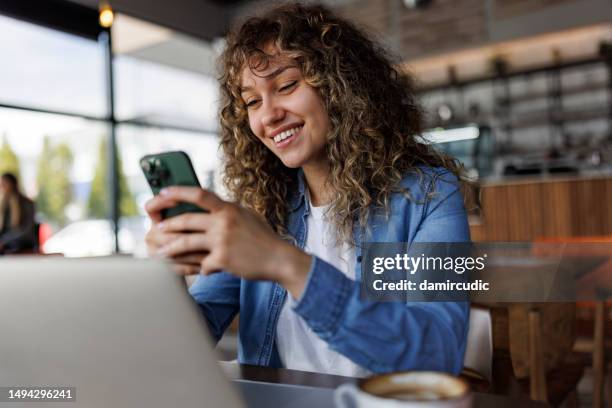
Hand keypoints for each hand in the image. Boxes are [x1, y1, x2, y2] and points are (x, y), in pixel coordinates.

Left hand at [148, 187, 311, 295]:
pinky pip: (202, 265)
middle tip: (156, 228)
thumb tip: (209, 206)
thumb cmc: (263, 238)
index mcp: (229, 209)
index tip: (162, 193)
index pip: (198, 194)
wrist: (280, 259)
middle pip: (186, 220)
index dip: (177, 192)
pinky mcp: (223, 259)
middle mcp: (224, 222)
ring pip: (186, 242)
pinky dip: (201, 269)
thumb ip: (227, 211)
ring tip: (159, 252)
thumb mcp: (247, 216)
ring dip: (169, 248)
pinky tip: (203, 271)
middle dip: (167, 224)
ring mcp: (222, 241)